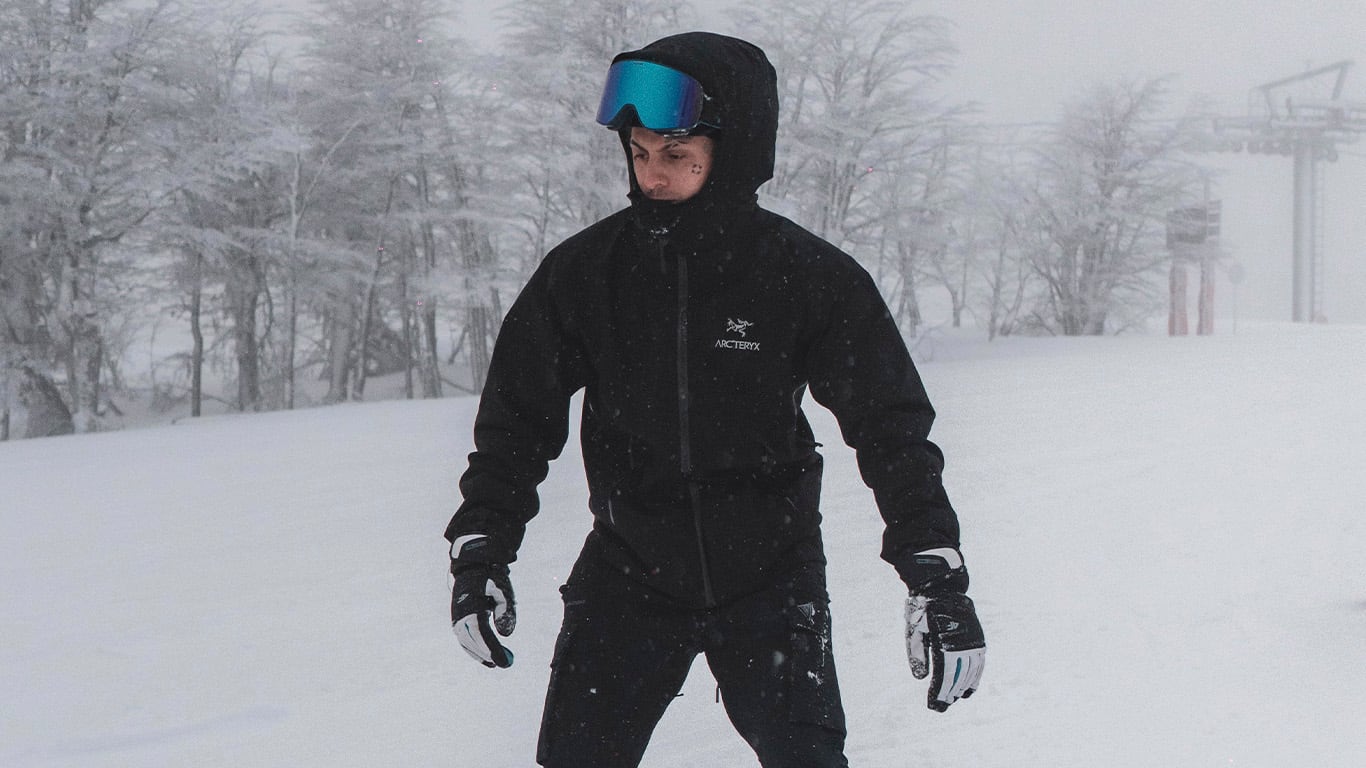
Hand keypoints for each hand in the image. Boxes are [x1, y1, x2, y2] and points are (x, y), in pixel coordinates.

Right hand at [450, 562, 515, 667]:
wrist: (473, 566)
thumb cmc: (491, 578)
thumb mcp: (502, 591)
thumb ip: (505, 611)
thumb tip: (506, 635)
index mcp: (471, 606)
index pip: (482, 633)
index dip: (492, 648)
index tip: (503, 660)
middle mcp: (460, 614)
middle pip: (471, 640)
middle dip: (486, 654)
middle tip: (501, 664)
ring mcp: (456, 617)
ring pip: (465, 641)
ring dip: (478, 654)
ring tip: (494, 664)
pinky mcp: (457, 618)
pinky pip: (463, 637)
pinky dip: (472, 648)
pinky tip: (484, 656)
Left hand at [905, 591, 984, 710]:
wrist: (943, 588)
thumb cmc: (923, 611)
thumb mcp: (915, 631)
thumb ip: (917, 654)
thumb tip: (920, 679)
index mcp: (944, 642)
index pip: (943, 675)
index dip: (939, 692)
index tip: (933, 705)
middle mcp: (962, 643)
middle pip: (957, 676)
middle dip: (949, 693)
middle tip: (942, 706)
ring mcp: (972, 641)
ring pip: (970, 672)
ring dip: (962, 688)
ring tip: (954, 699)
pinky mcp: (978, 639)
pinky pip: (979, 663)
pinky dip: (975, 677)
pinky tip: (969, 689)